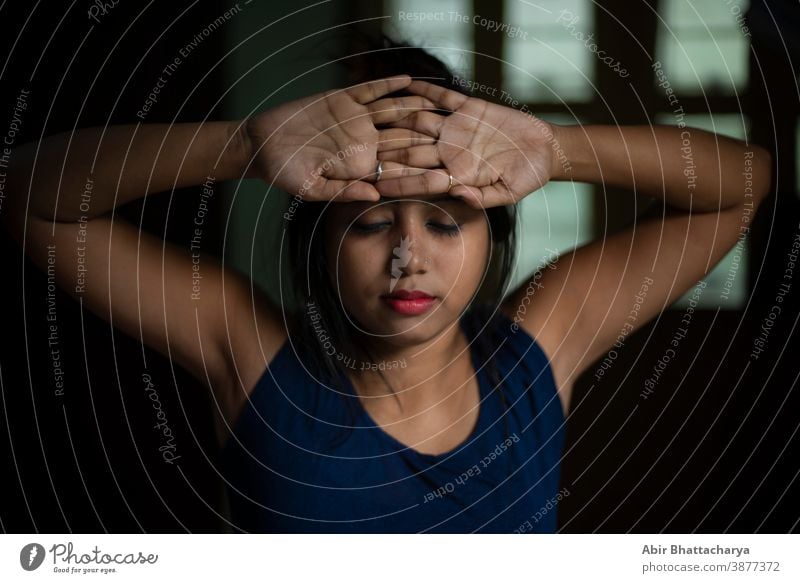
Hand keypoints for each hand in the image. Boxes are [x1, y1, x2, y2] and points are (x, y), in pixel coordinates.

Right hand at [243, 76, 435, 201]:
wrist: (262, 144)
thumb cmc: (286, 173)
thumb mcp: (312, 189)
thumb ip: (343, 191)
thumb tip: (374, 195)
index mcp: (363, 167)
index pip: (397, 170)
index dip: (421, 173)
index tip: (445, 177)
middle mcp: (366, 142)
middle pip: (404, 140)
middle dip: (429, 142)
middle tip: (456, 140)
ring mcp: (357, 119)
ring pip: (394, 112)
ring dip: (416, 109)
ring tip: (440, 104)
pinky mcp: (344, 99)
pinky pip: (371, 90)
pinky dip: (388, 85)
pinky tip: (408, 80)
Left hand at [375, 80, 559, 207]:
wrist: (546, 151)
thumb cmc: (528, 178)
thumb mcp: (509, 194)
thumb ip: (483, 197)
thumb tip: (458, 195)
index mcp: (456, 176)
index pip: (420, 180)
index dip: (398, 183)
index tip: (374, 187)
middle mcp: (449, 153)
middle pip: (411, 152)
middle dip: (387, 152)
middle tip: (360, 148)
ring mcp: (456, 130)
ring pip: (420, 123)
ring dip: (398, 119)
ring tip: (373, 113)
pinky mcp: (468, 109)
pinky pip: (443, 99)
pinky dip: (426, 91)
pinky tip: (406, 84)